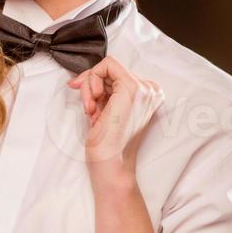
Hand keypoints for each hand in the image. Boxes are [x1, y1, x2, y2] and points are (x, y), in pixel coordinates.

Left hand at [67, 55, 163, 184]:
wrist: (111, 167)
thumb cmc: (107, 145)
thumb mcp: (107, 111)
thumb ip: (104, 92)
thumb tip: (81, 78)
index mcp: (148, 95)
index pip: (116, 75)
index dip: (95, 83)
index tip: (86, 101)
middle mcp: (150, 90)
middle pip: (111, 70)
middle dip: (90, 86)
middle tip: (88, 109)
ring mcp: (144, 89)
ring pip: (106, 67)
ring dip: (89, 89)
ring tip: (92, 113)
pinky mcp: (131, 89)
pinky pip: (105, 66)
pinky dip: (90, 84)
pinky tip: (92, 107)